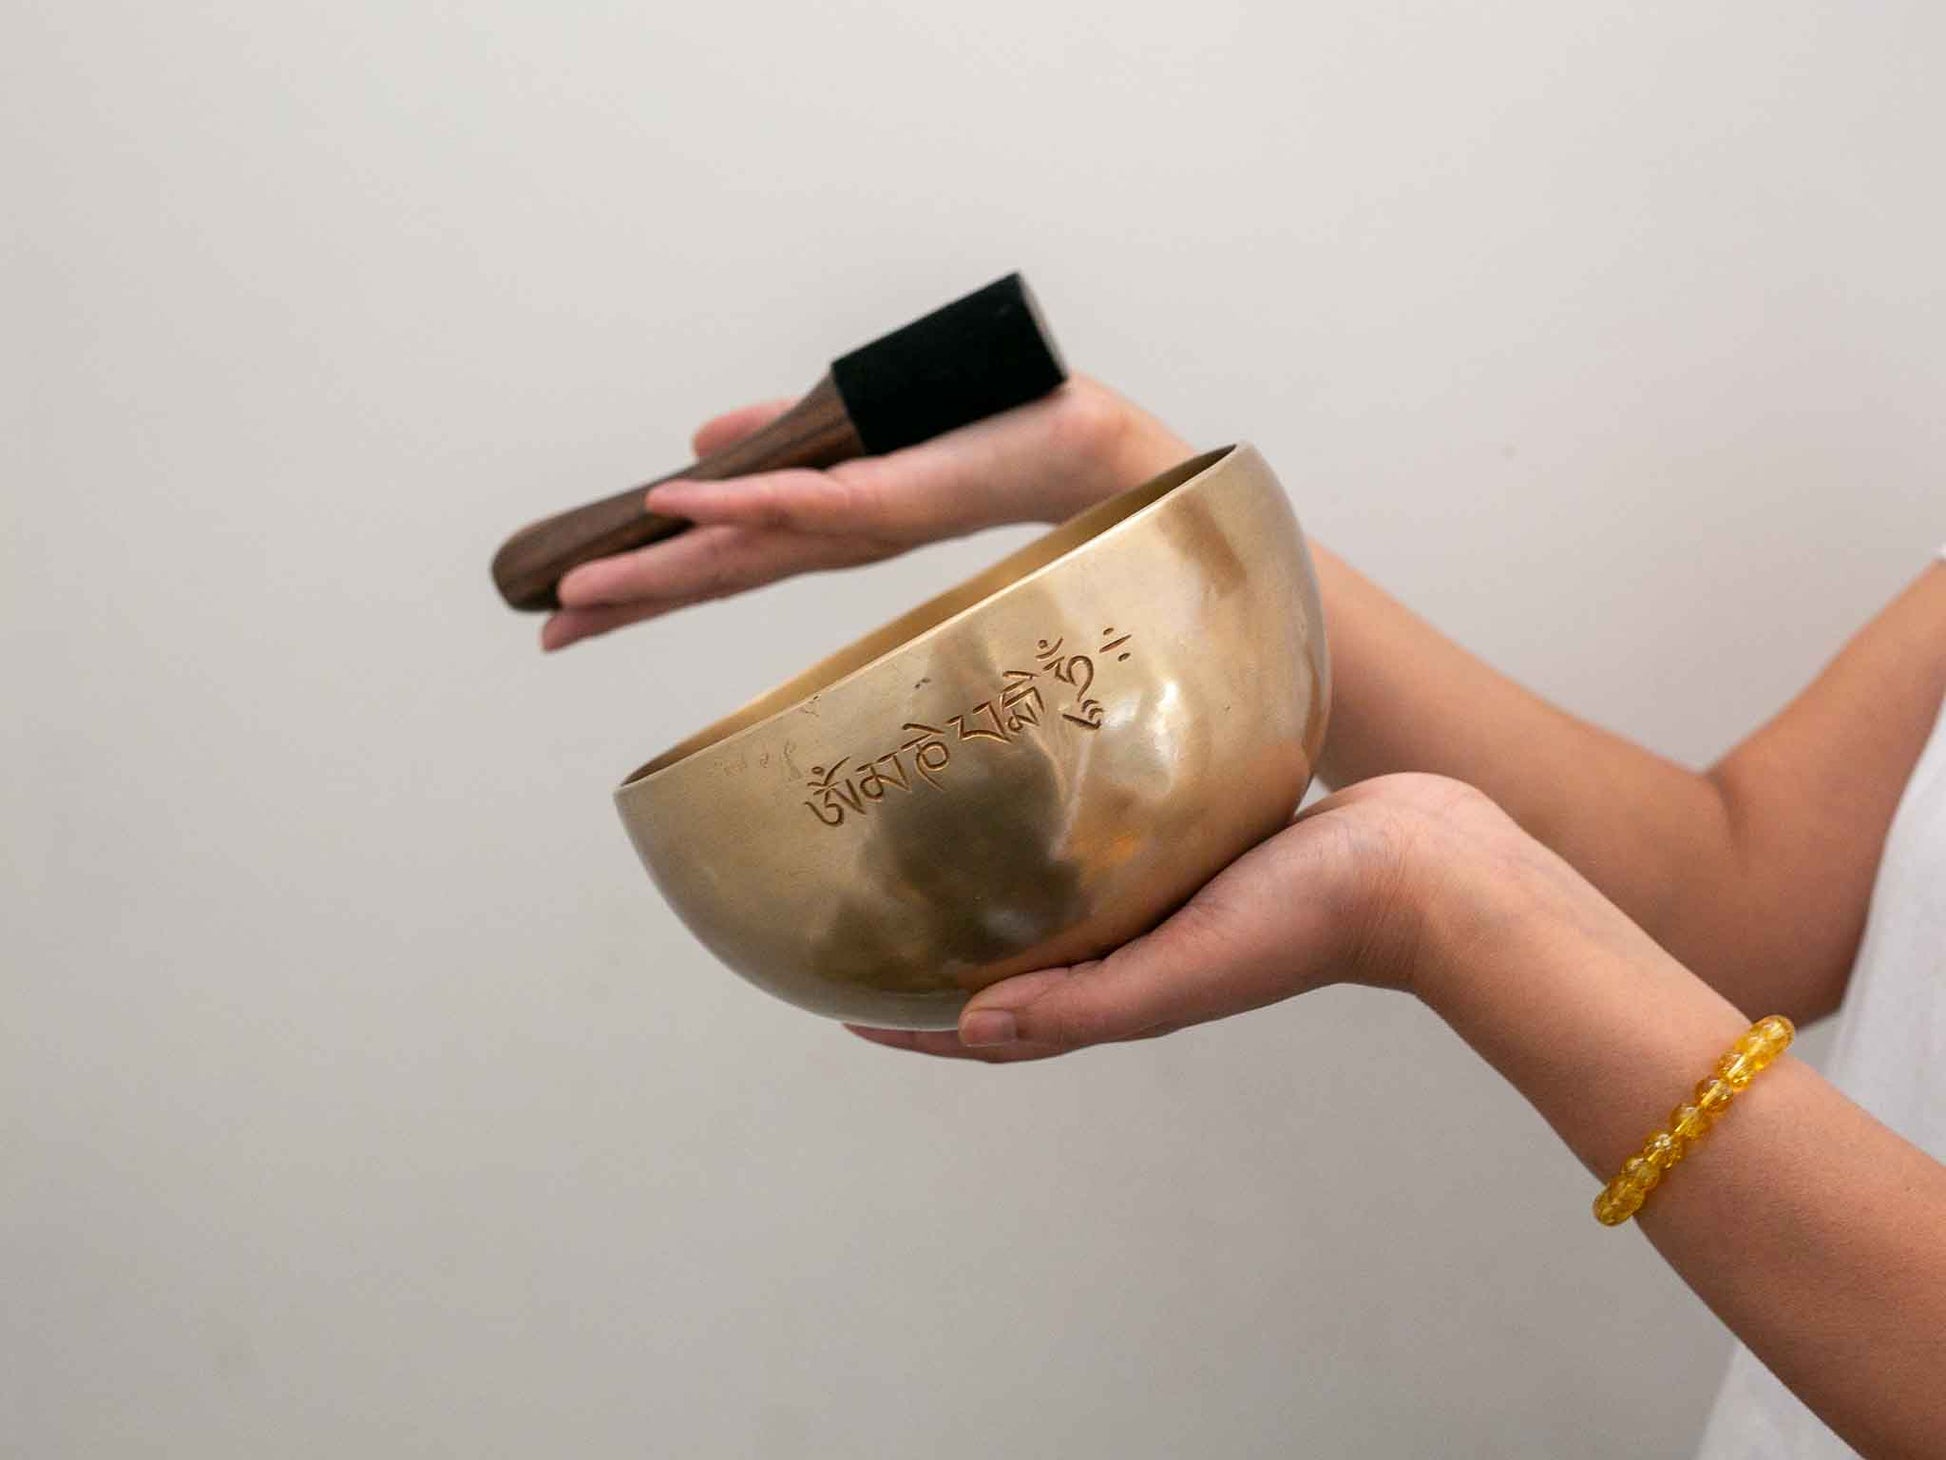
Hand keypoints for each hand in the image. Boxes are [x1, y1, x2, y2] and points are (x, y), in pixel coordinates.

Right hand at [541, 376, 1188, 649]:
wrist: (1081, 442)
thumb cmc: (986, 436)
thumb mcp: (858, 434)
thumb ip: (781, 443)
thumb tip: (704, 440)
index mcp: (823, 529)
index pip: (719, 563)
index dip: (642, 585)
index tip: (569, 612)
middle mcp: (832, 539)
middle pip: (714, 576)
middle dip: (628, 603)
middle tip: (548, 633)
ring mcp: (857, 521)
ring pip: (739, 552)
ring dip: (657, 569)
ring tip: (577, 592)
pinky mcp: (889, 493)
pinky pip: (800, 498)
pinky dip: (735, 503)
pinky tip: (673, 505)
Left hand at [849, 774, 1549, 1061]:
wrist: (1425, 861)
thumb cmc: (1311, 919)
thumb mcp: (1185, 968)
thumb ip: (1084, 1003)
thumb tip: (967, 1028)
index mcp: (1121, 991)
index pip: (992, 1025)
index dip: (912, 1026)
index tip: (835, 1005)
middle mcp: (1132, 948)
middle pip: (1011, 963)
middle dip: (936, 954)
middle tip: (867, 920)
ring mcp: (1166, 897)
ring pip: (1056, 900)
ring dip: (994, 891)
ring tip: (934, 849)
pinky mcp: (1197, 845)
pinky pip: (1109, 845)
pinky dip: (1060, 837)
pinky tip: (1041, 788)